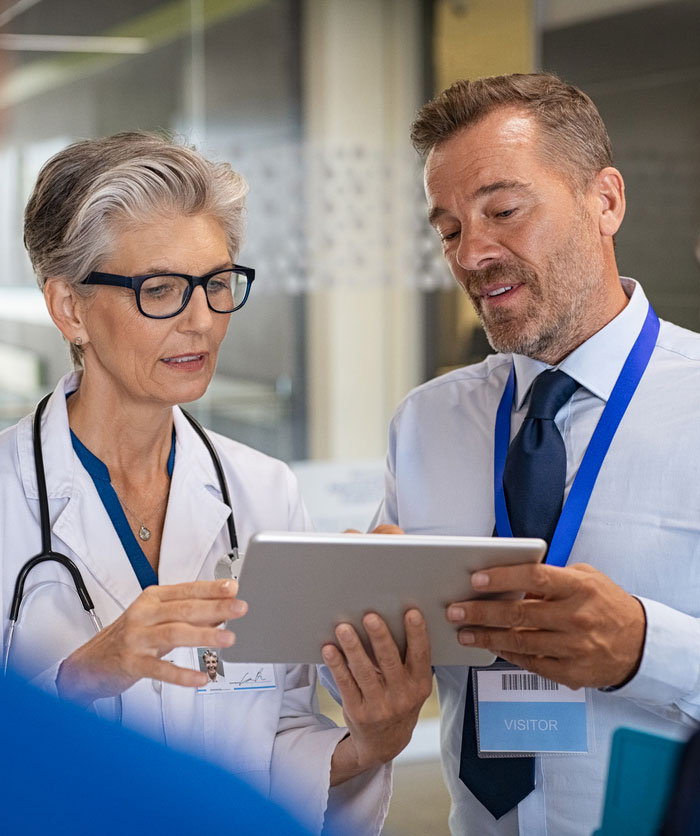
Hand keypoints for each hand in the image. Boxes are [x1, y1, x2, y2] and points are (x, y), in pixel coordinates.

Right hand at [56, 579, 246, 704]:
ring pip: (175, 633)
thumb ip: (186, 616)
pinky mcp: (131, 664)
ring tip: (228, 639)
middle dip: (216, 608)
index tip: (234, 587)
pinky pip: (160, 669)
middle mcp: (144, 614)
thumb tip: (220, 614)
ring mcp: (137, 638)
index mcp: (152, 599)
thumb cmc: (127, 638)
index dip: (212, 588)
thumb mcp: (156, 619)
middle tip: (240, 608)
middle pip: (185, 609)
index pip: (187, 590)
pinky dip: (182, 674)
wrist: (88, 664)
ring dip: (204, 636)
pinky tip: (201, 677)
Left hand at [323, 609, 431, 784]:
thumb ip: (407, 660)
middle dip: (380, 637)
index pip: (421, 656)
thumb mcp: (413, 686)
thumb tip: (390, 619)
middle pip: (389, 662)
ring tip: (343, 628)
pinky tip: (329, 649)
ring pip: (364, 672)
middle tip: (370, 616)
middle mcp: (402, 697)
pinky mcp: (357, 712)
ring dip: (353, 648)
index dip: (417, 634)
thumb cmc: (400, 700)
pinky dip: (336, 665)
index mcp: (419, 684)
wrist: (385, 743)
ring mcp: (379, 707)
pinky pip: (345, 684)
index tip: (411, 613)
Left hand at [446, 562, 645, 689]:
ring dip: (486, 637)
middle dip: (481, 612)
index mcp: (579, 588)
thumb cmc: (604, 604)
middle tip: (454, 610)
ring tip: (463, 632)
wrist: (639, 644)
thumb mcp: (585, 578)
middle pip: (520, 614)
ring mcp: (574, 648)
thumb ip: (550, 578)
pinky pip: (531, 663)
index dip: (503, 578)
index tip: (476, 579)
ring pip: (520, 642)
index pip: (535, 578)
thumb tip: (510, 582)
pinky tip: (489, 646)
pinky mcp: (571, 673)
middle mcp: (576, 618)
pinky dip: (507, 654)